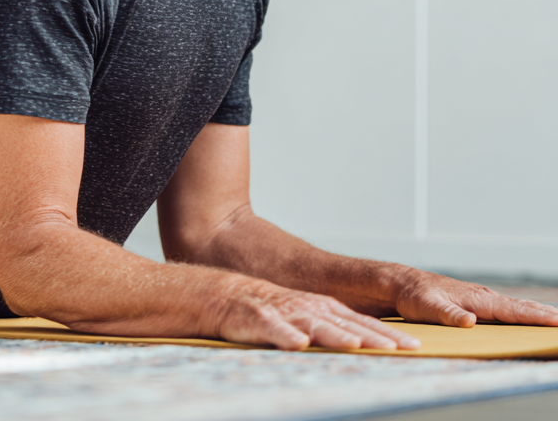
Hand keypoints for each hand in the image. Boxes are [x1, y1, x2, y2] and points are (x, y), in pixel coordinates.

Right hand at [209, 274, 421, 350]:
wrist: (229, 296)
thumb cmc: (273, 312)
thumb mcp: (309, 319)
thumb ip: (336, 331)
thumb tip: (372, 348)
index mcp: (324, 309)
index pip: (363, 323)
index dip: (389, 335)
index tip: (416, 347)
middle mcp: (310, 308)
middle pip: (345, 324)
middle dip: (372, 336)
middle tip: (398, 349)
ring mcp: (286, 313)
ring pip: (314, 325)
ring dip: (334, 335)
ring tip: (354, 345)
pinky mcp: (260, 320)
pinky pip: (274, 329)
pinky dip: (286, 336)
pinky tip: (297, 343)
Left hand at [394, 271, 557, 327]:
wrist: (402, 283)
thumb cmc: (414, 295)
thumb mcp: (427, 307)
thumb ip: (448, 314)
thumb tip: (470, 321)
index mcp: (477, 299)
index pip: (513, 310)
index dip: (536, 317)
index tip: (557, 322)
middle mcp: (483, 297)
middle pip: (521, 307)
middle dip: (545, 315)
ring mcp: (481, 299)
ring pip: (515, 307)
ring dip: (537, 313)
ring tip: (556, 321)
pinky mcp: (476, 303)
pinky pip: (506, 309)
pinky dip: (522, 312)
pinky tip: (529, 317)